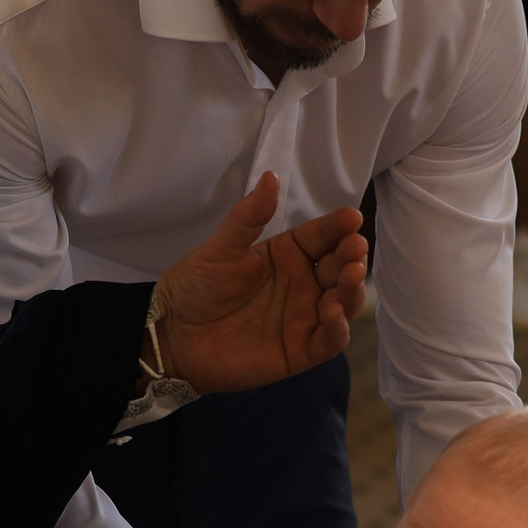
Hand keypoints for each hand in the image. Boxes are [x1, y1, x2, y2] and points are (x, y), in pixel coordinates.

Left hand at [155, 172, 366, 392]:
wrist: (173, 334)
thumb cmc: (196, 287)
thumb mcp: (222, 248)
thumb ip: (249, 217)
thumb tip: (271, 177)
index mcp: (289, 255)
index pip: (322, 236)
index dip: (338, 226)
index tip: (351, 217)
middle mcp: (304, 284)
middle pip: (339, 267)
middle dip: (352, 256)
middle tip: (355, 247)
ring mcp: (305, 318)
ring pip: (344, 302)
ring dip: (353, 289)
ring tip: (351, 275)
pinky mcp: (300, 351)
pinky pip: (329, 341)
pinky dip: (338, 329)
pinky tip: (333, 313)